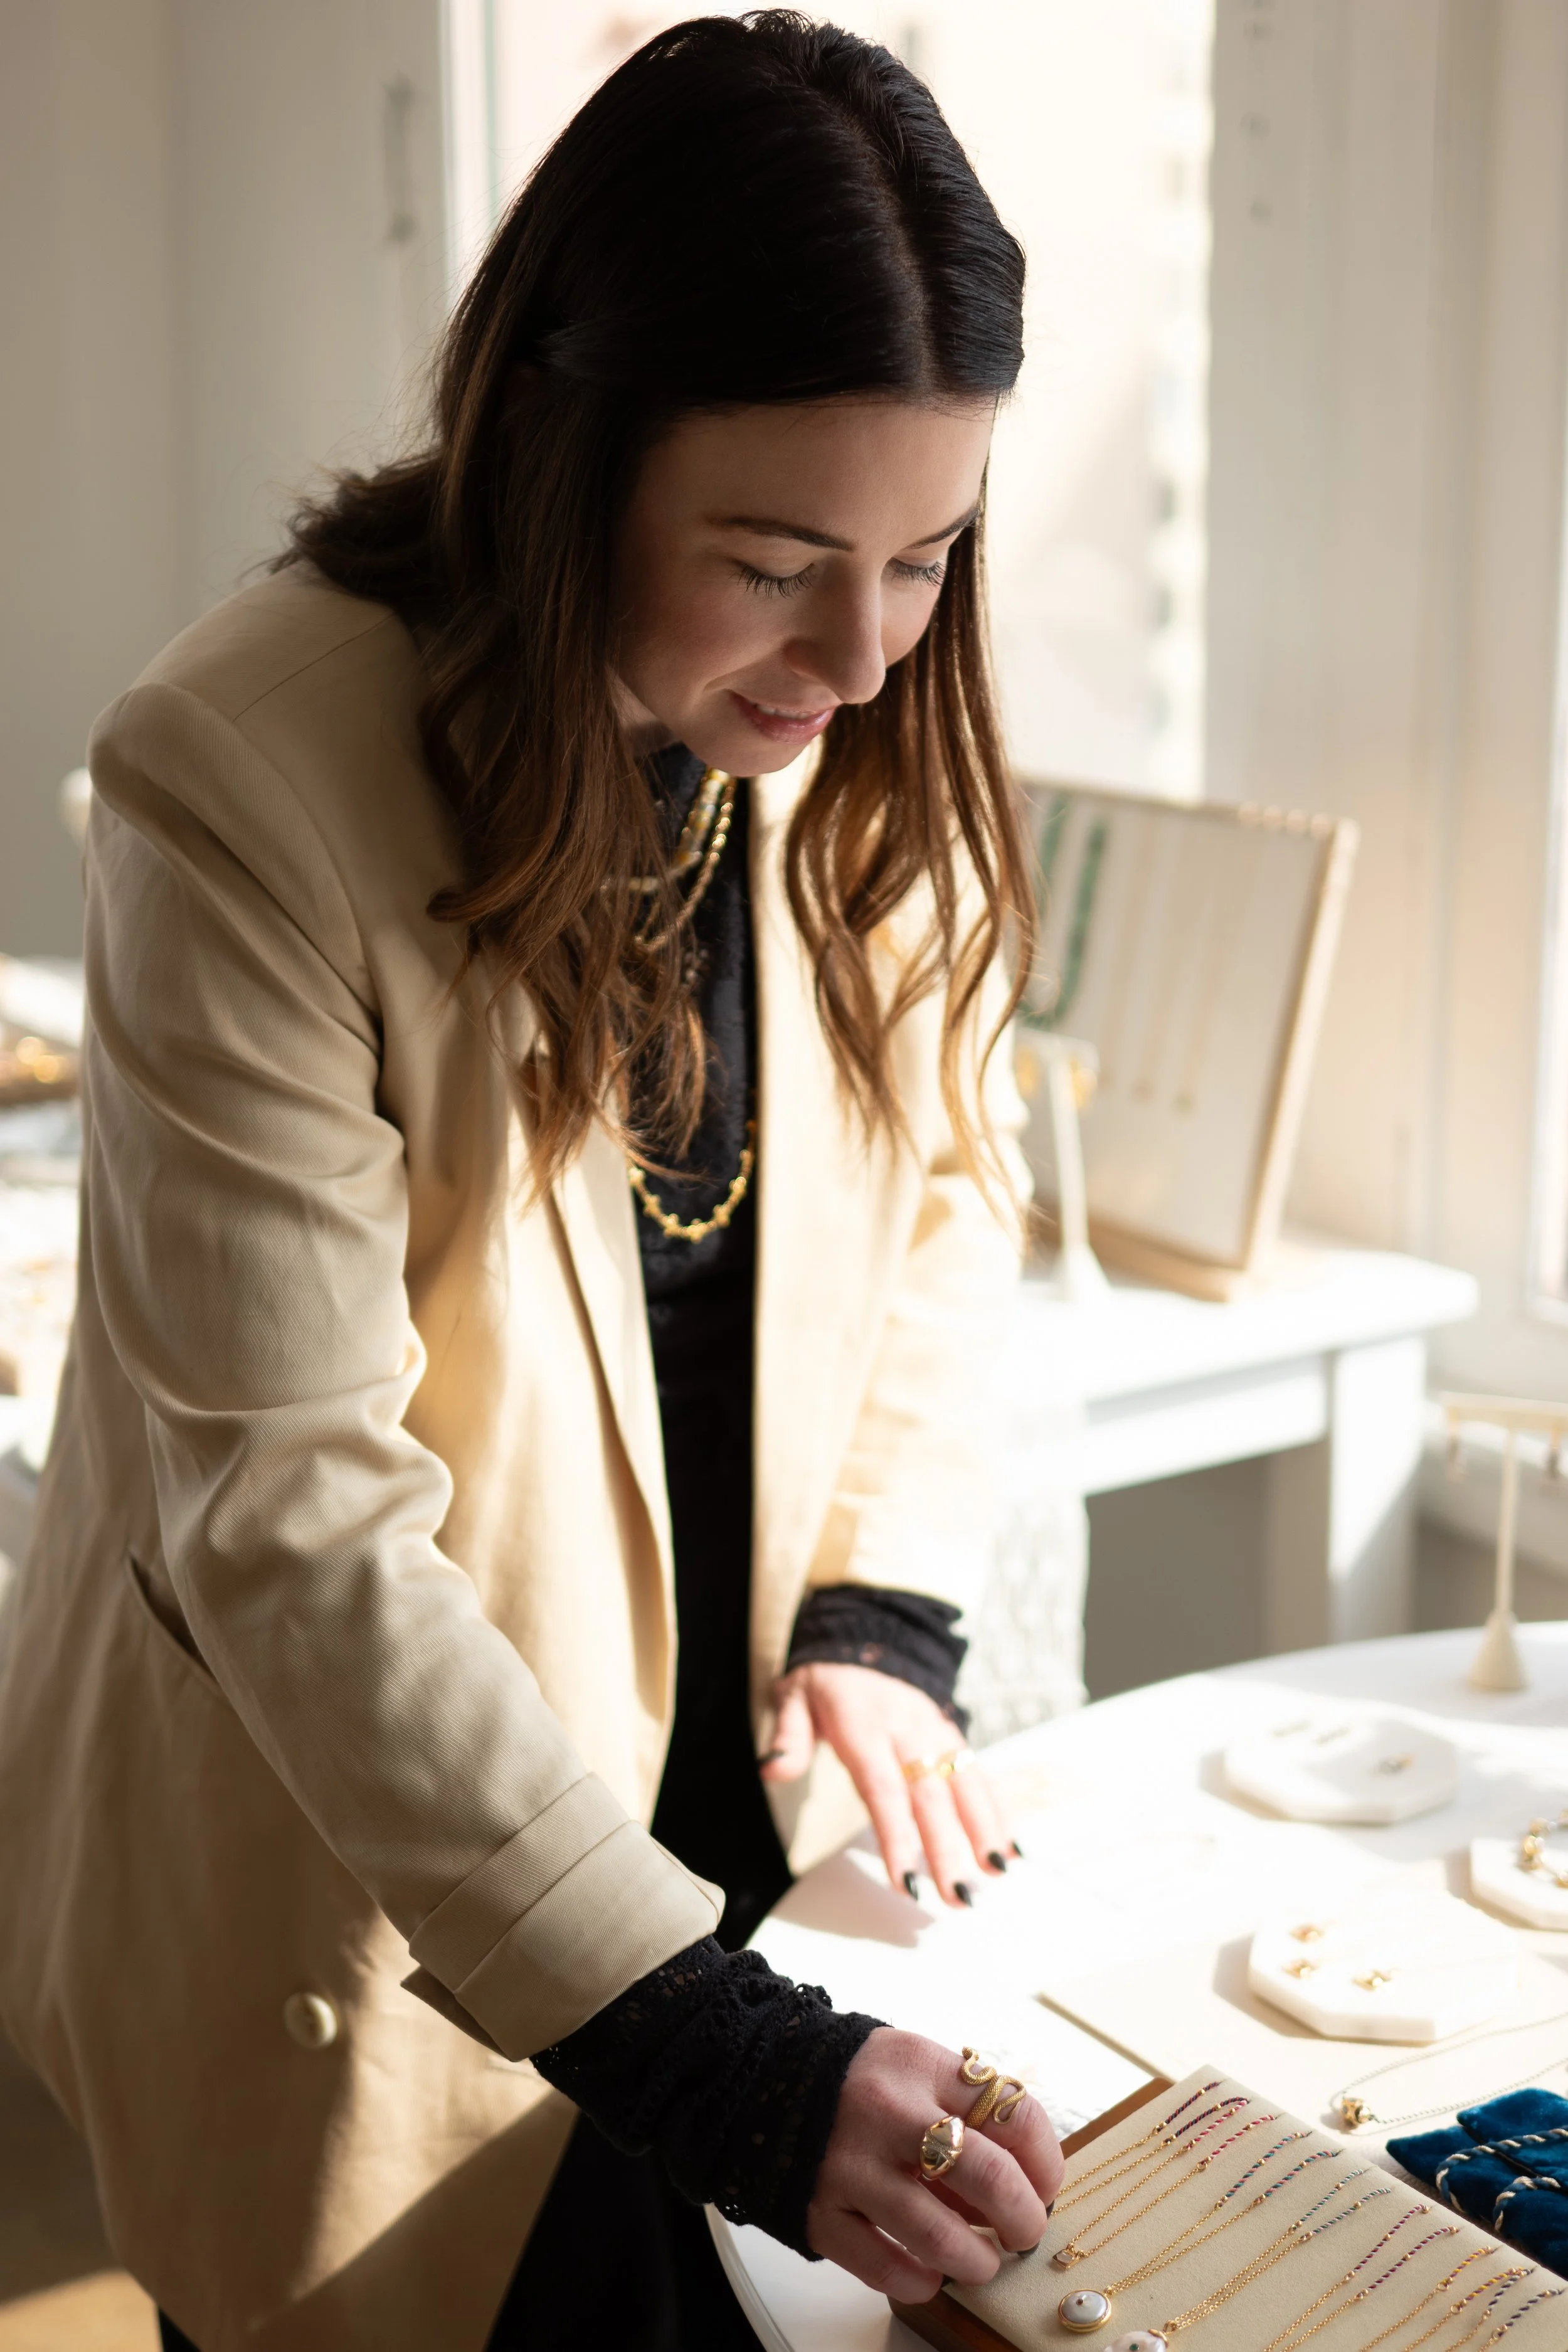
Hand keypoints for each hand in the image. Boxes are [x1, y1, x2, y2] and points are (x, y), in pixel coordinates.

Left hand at [760, 1662, 1016, 1905]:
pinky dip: (997, 1810)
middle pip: (930, 1797)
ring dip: (984, 1831)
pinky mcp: (952, 1735)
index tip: (908, 1883)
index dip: (897, 1838)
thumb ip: (788, 1736)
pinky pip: (978, 1774)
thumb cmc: (826, 1682)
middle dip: (948, 1850)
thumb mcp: (794, 1696)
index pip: (883, 1790)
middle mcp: (907, 1731)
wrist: (868, 1636)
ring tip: (996, 1875)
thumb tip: (772, 1770)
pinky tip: (1010, 1848)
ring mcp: (935, 1732)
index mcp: (864, 1727)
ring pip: (964, 1784)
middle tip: (958, 1899)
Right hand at [808, 2027, 1063, 2298]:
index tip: (1045, 2187)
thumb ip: (966, 2109)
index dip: (1045, 2163)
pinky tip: (929, 2272)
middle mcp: (887, 2113)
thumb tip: (1025, 2181)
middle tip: (1024, 2231)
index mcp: (920, 2065)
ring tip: (981, 2260)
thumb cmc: (859, 2081)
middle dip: (1023, 2218)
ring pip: (938, 2236)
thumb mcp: (917, 2067)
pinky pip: (883, 2267)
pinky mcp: (819, 2212)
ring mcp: (850, 2166)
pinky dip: (919, 2280)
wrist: (763, 2077)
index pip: (1013, 2112)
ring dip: (977, 2261)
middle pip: (989, 2176)